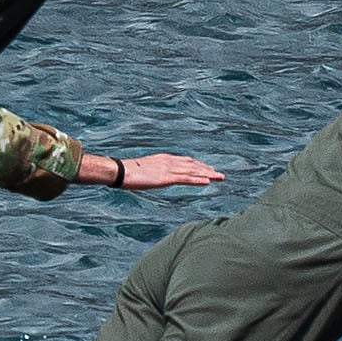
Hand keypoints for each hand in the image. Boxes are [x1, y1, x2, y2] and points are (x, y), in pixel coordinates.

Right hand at [108, 152, 223, 189]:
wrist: (121, 170)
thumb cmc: (127, 172)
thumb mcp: (143, 171)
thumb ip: (152, 172)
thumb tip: (152, 176)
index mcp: (164, 158)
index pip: (185, 161)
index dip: (198, 166)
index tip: (207, 168)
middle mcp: (169, 161)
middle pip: (193, 165)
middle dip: (207, 169)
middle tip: (219, 174)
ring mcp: (169, 169)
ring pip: (193, 171)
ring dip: (208, 174)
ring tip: (220, 177)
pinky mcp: (167, 178)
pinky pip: (186, 179)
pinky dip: (198, 179)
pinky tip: (207, 181)